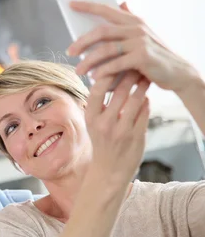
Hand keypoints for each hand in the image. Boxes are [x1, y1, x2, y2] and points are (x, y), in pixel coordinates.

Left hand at [67, 1, 198, 93]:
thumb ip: (126, 26)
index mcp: (133, 21)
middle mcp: (136, 28)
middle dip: (81, 41)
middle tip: (69, 52)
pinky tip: (94, 77)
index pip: (106, 9)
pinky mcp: (142, 57)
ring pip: (105, 49)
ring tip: (78, 71)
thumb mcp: (140, 38)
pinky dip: (102, 71)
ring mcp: (140, 41)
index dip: (88, 6)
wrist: (177, 72)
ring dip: (88, 61)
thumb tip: (120, 3)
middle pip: (101, 31)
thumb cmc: (152, 57)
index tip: (71, 5)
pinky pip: (115, 64)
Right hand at [85, 71, 150, 185]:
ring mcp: (121, 130)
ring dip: (142, 86)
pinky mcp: (136, 136)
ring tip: (144, 77)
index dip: (107, 75)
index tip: (114, 65)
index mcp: (90, 118)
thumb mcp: (92, 124)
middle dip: (129, 76)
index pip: (98, 90)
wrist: (108, 170)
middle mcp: (104, 123)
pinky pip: (145, 112)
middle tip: (135, 65)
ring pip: (136, 99)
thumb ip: (97, 104)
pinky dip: (146, 101)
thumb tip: (104, 78)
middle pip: (120, 91)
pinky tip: (145, 97)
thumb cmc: (101, 143)